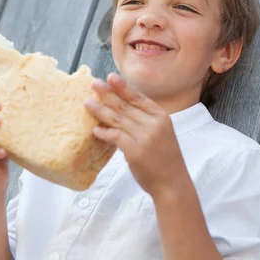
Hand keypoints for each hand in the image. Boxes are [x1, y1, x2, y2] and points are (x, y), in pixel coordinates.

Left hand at [83, 73, 188, 198]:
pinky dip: (104, 132)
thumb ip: (145, 121)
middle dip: (108, 93)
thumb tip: (121, 111)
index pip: (139, 98)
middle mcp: (153, 124)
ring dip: (100, 110)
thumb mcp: (162, 133)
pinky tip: (95, 130)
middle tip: (93, 83)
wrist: (172, 183)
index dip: (123, 87)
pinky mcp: (135, 151)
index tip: (110, 77)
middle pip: (125, 105)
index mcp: (161, 116)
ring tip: (87, 103)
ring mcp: (144, 137)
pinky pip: (115, 136)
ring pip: (117, 119)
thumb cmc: (165, 159)